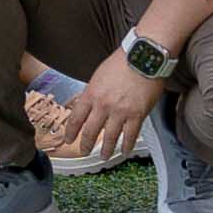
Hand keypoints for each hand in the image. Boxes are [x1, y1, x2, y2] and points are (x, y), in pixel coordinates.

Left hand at [43, 54, 156, 172]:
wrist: (143, 56)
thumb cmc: (123, 61)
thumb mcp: (99, 75)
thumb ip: (93, 92)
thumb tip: (88, 103)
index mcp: (91, 94)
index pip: (76, 118)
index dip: (71, 132)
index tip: (69, 139)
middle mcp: (103, 106)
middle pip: (90, 131)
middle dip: (86, 144)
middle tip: (84, 151)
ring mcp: (120, 112)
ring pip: (110, 137)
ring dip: (106, 150)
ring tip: (104, 156)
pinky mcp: (137, 114)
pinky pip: (130, 135)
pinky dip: (127, 145)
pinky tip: (125, 151)